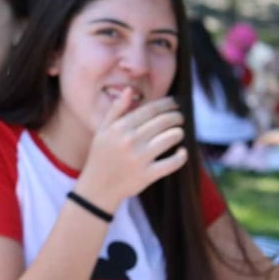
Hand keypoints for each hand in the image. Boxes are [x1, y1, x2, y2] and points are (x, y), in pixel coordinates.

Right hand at [76, 91, 186, 210]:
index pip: (150, 109)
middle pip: (164, 121)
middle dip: (176, 116)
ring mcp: (140, 159)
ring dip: (178, 133)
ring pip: (171, 137)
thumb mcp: (102, 131)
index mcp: (120, 128)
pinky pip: (173, 162)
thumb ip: (116, 110)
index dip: (166, 104)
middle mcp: (130, 141)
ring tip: (177, 133)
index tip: (174, 103)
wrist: (96, 189)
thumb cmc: (100, 157)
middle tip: (179, 118)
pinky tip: (181, 152)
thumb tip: (129, 90)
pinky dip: (181, 156)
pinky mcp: (148, 175)